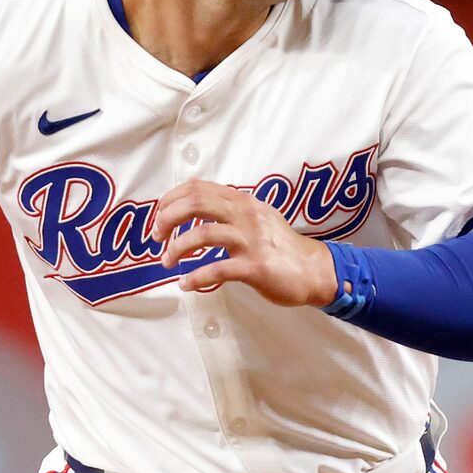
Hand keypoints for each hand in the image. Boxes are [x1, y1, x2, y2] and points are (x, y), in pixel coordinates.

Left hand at [152, 179, 338, 306]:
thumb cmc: (282, 247)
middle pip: (195, 204)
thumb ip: (231, 210)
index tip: (159, 216)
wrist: (315, 270)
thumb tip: (198, 207)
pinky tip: (186, 284)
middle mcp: (245, 215)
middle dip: (167, 219)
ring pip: (203, 234)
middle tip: (157, 237)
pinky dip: (196, 277)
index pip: (198, 188)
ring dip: (177, 248)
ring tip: (168, 261)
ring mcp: (250, 240)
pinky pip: (217, 269)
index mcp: (243, 202)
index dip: (171, 199)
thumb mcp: (257, 217)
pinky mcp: (255, 266)